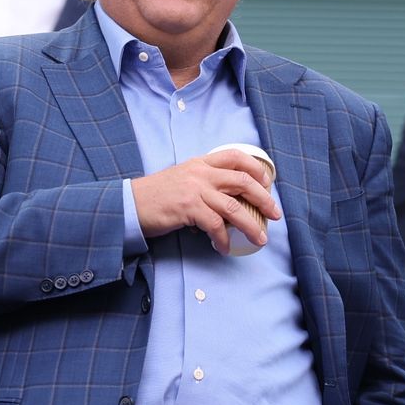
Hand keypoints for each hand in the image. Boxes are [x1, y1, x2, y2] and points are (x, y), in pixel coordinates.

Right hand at [131, 149, 279, 254]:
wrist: (130, 203)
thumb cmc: (157, 195)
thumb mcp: (183, 179)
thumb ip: (205, 183)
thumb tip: (229, 203)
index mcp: (200, 163)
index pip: (235, 156)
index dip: (256, 168)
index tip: (267, 183)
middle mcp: (200, 173)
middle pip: (243, 181)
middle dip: (264, 199)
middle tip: (274, 214)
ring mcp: (195, 190)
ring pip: (234, 207)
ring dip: (251, 225)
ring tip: (259, 238)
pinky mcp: (188, 208)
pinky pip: (215, 225)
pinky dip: (223, 239)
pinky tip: (224, 248)